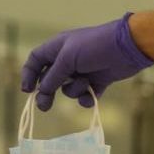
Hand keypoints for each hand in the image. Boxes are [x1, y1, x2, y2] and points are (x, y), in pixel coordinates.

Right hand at [20, 13, 153, 110]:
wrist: (126, 48)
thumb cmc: (94, 46)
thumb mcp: (68, 58)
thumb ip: (52, 76)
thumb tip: (41, 91)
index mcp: (57, 48)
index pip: (36, 61)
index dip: (29, 74)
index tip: (27, 90)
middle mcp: (67, 60)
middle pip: (49, 80)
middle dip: (47, 93)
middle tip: (44, 107)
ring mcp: (82, 71)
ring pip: (68, 89)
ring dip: (74, 90)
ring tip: (85, 82)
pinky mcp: (96, 82)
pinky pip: (85, 96)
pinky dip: (87, 97)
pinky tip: (92, 94)